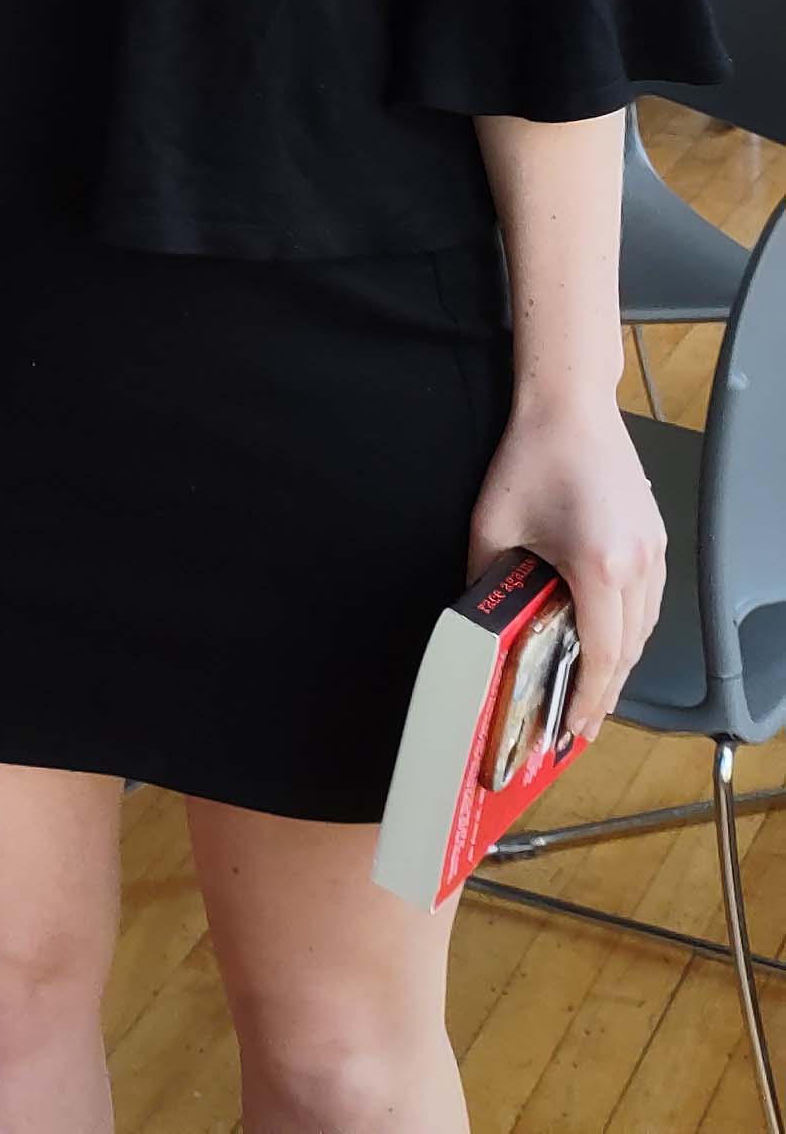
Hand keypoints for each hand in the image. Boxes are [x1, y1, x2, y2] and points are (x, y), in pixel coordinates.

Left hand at [469, 397, 666, 737]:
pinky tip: (609, 640)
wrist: (571, 407)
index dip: (588, 698)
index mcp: (599, 566)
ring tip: (592, 691)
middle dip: (604, 694)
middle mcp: (637, 564)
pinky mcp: (656, 540)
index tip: (572, 728)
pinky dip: (631, 630)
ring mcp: (654, 552)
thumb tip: (479, 618)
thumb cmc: (533, 456)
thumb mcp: (492, 524)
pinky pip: (649, 603)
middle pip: (629, 651)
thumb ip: (486, 577)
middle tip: (579, 725)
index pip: (603, 654)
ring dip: (620, 663)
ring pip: (645, 630)